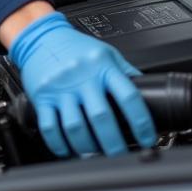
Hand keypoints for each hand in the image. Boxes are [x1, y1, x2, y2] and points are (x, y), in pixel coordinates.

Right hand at [10, 13, 155, 157]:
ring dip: (87, 147)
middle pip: (101, 117)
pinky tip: (68, 149)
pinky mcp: (42, 96)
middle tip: (119, 155)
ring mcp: (60, 87)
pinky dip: (59, 145)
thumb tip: (150, 93)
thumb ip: (125, 73)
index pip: (128, 96)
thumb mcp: (106, 53)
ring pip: (75, 127)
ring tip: (94, 154)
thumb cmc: (75, 46)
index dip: (141, 122)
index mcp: (102, 66)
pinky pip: (49, 127)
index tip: (147, 139)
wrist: (41, 35)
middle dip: (113, 143)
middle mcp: (82, 76)